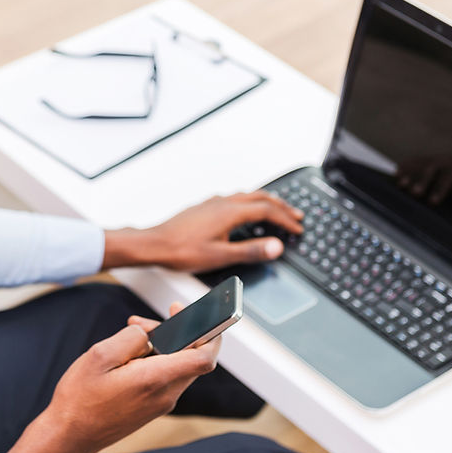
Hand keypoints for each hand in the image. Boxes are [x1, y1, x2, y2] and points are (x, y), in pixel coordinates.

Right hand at [0, 304, 217, 452]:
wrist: (70, 436)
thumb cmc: (80, 398)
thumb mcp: (99, 356)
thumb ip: (131, 339)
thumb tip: (149, 333)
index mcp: (155, 380)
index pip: (204, 357)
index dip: (208, 332)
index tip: (195, 314)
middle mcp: (165, 394)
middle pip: (191, 356)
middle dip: (174, 331)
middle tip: (141, 323)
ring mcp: (160, 403)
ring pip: (177, 365)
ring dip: (162, 345)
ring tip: (131, 334)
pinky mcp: (152, 406)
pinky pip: (165, 376)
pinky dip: (155, 359)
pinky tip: (130, 354)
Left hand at [102, 191, 302, 272]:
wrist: (154, 244)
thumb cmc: (181, 250)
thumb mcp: (221, 256)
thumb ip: (251, 251)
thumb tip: (276, 246)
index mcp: (230, 212)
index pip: (267, 211)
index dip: (285, 219)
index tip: (297, 228)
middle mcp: (222, 203)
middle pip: (260, 198)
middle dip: (281, 206)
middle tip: (296, 215)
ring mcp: (212, 203)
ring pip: (246, 196)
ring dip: (265, 202)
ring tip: (276, 209)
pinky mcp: (204, 207)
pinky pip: (234, 198)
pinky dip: (249, 202)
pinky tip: (243, 210)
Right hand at [397, 154, 451, 214]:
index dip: (441, 187)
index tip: (432, 201)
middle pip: (435, 166)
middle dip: (423, 179)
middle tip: (413, 193)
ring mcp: (441, 159)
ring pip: (424, 162)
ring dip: (411, 171)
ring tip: (399, 183)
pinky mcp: (433, 161)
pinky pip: (418, 161)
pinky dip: (407, 166)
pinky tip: (396, 174)